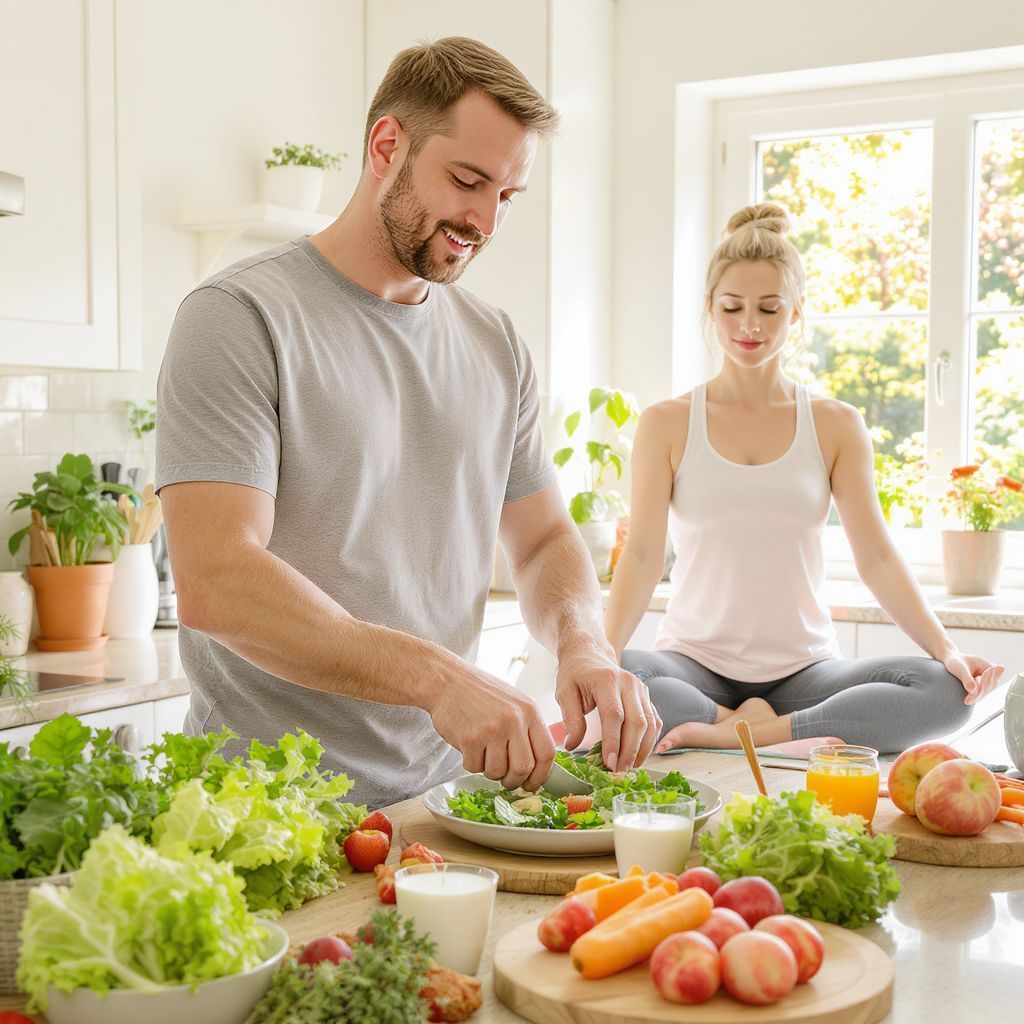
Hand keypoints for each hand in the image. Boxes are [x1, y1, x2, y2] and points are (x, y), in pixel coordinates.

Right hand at [427, 665, 555, 791]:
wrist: (447, 680)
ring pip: (498, 772)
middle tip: (506, 780)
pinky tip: (469, 747)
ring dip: (490, 771)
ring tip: (484, 755)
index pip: (546, 753)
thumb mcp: (514, 703)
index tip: (532, 784)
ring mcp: (492, 729)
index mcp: (530, 711)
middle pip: (524, 768)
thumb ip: (528, 729)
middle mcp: (514, 720)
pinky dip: (471, 764)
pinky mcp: (470, 738)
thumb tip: (537, 767)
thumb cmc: (481, 693)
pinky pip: (475, 768)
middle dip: (514, 780)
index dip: (541, 775)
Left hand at [555, 647, 661, 770]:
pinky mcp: (646, 697)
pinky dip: (649, 741)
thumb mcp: (564, 692)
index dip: (613, 742)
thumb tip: (573, 745)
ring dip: (641, 749)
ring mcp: (641, 689)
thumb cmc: (575, 674)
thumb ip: (570, 718)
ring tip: (628, 768)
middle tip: (618, 771)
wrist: (589, 655)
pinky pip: (654, 721)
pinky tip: (638, 755)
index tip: (609, 763)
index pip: (614, 715)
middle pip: (637, 722)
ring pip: (650, 724)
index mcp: (607, 680)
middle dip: (629, 751)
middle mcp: (629, 683)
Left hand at [942, 651, 1004, 704]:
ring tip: (967, 701)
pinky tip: (967, 701)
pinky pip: (981, 694)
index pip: (991, 677)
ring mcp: (988, 682)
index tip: (974, 690)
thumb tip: (973, 690)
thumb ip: (967, 679)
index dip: (984, 683)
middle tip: (967, 700)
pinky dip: (974, 698)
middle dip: (979, 693)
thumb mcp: (959, 668)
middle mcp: (992, 675)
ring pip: (985, 692)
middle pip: (989, 687)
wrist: (952, 662)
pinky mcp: (983, 688)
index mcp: (989, 666)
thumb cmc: (956, 662)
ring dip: (977, 697)